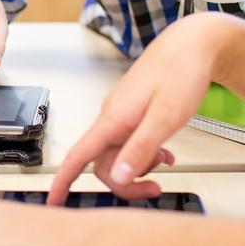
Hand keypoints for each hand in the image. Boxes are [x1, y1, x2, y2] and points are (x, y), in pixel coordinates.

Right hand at [48, 14, 232, 203]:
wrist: (191, 43)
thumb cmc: (181, 73)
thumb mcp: (166, 117)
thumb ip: (141, 148)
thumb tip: (119, 177)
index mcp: (114, 118)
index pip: (79, 155)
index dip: (63, 181)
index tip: (53, 202)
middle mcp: (112, 116)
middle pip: (103, 163)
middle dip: (127, 181)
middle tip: (156, 187)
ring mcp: (121, 114)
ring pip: (119, 154)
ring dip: (140, 165)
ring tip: (166, 160)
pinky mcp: (132, 112)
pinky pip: (130, 142)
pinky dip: (145, 153)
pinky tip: (164, 151)